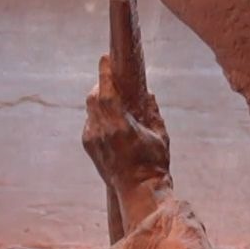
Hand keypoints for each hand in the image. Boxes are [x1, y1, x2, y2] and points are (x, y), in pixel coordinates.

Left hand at [82, 54, 169, 194]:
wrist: (138, 190)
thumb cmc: (154, 163)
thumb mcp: (160, 135)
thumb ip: (152, 111)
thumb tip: (147, 93)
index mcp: (120, 126)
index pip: (106, 93)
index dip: (104, 73)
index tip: (105, 58)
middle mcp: (101, 131)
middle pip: (93, 98)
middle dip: (101, 85)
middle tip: (111, 78)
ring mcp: (92, 139)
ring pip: (90, 110)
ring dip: (99, 100)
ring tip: (113, 98)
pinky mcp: (89, 145)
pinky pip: (90, 122)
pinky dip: (98, 114)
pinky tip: (111, 118)